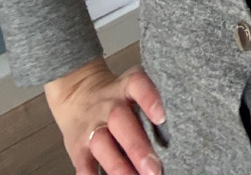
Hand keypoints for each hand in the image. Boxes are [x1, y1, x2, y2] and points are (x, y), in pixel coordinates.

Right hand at [44, 56, 165, 174]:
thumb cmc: (116, 99)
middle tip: (155, 170)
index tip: (162, 116)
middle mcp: (108, 106)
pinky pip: (83, 163)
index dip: (149, 98)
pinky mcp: (77, 147)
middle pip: (120, 121)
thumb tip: (174, 137)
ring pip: (102, 143)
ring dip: (118, 166)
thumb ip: (149, 107)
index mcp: (125, 88)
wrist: (76, 92)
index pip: (137, 85)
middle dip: (137, 147)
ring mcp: (91, 126)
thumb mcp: (130, 91)